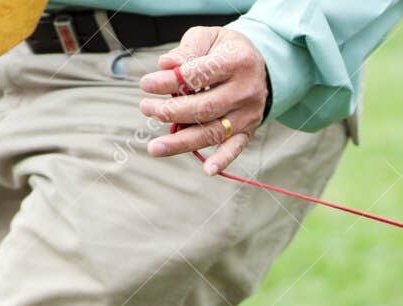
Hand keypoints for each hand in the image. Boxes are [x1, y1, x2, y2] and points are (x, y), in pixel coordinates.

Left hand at [140, 26, 267, 174]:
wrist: (257, 64)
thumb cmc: (224, 49)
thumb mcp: (208, 38)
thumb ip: (187, 50)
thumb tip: (165, 65)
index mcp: (237, 61)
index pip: (199, 75)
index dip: (170, 81)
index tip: (146, 85)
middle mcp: (246, 90)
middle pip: (205, 107)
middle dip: (171, 111)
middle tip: (146, 109)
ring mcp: (249, 114)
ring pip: (214, 132)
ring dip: (182, 142)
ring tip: (155, 147)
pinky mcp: (248, 130)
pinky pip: (235, 148)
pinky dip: (223, 160)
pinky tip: (208, 171)